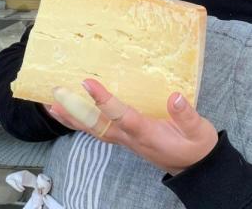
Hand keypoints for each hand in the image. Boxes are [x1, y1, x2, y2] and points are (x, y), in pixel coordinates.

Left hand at [47, 79, 218, 175]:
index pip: (121, 115)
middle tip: (54, 98)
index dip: (104, 100)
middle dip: (75, 112)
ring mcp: (126, 140)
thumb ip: (187, 116)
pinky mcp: (126, 139)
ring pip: (94, 130)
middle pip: (97, 126)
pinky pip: (99, 130)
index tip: (88, 83)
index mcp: (147, 132)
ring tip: (52, 106)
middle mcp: (131, 138)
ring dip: (72, 119)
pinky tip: (71, 114)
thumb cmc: (197, 147)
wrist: (195, 169)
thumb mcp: (199, 132)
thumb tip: (175, 97)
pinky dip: (82, 123)